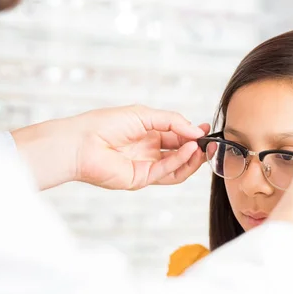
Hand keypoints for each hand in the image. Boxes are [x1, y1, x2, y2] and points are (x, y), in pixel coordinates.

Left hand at [12, 105, 209, 190]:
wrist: (81, 143)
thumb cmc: (105, 124)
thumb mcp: (144, 114)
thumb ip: (172, 121)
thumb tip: (196, 130)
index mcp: (148, 134)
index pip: (177, 137)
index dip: (192, 133)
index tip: (207, 129)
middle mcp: (148, 151)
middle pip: (180, 153)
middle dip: (197, 147)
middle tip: (211, 142)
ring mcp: (146, 167)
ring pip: (177, 167)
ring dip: (192, 158)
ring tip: (203, 147)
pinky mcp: (141, 180)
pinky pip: (166, 173)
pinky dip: (180, 162)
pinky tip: (189, 150)